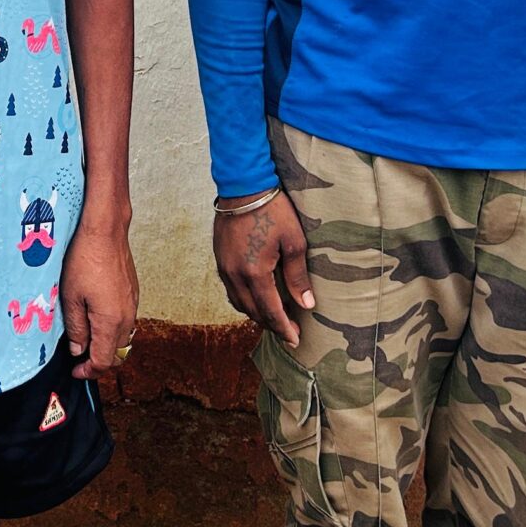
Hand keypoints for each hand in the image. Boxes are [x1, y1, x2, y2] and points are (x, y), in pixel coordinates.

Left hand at [60, 223, 138, 380]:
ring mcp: (133, 305)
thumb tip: (79, 350)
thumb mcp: (71, 297)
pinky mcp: (133, 293)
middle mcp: (127, 317)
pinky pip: (127, 322)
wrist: (105, 231)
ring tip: (86, 340)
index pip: (104, 361)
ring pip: (124, 339)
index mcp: (111, 322)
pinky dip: (113, 330)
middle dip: (99, 362)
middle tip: (79, 359)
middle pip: (118, 355)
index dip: (88, 371)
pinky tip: (96, 320)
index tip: (74, 370)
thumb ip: (76, 328)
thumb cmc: (84, 259)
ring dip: (107, 346)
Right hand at [214, 191, 313, 345]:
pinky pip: (230, 289)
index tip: (295, 340)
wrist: (243, 186)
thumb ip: (298, 276)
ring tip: (273, 317)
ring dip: (256, 314)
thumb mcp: (293, 242)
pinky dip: (243, 300)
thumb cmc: (272, 210)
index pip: (270, 311)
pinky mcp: (219, 258)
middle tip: (289, 331)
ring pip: (238, 303)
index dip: (283, 328)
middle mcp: (235, 275)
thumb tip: (307, 304)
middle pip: (253, 311)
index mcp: (254, 273)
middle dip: (271, 324)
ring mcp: (223, 267)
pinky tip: (255, 297)